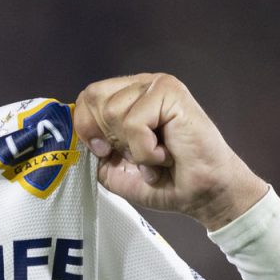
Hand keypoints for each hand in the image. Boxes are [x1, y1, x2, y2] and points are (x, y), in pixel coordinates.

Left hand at [71, 72, 268, 230]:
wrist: (202, 194)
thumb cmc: (166, 181)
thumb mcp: (114, 168)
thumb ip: (94, 147)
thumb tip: (77, 135)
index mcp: (127, 97)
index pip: (87, 97)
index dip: (86, 127)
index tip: (104, 151)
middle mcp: (141, 85)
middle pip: (94, 99)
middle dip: (110, 137)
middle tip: (138, 153)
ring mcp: (157, 85)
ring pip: (113, 112)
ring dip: (133, 148)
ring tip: (157, 154)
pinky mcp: (171, 92)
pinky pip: (134, 122)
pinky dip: (146, 150)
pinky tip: (167, 153)